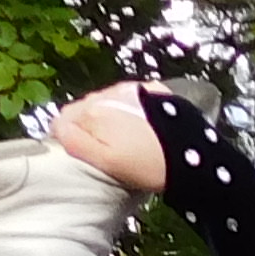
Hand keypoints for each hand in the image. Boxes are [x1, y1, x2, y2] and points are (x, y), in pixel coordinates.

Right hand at [47, 82, 171, 193]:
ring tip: (124, 141)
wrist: (196, 158)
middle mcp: (109, 93)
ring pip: (106, 102)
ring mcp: (132, 89)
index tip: (83, 154)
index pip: (63, 120)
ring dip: (108, 118)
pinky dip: (130, 110)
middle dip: (88, 127)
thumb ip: (76, 142)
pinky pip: (130, 98)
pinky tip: (141, 128)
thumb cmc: (148, 166)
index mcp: (94, 111)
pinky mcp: (154, 91)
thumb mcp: (107, 162)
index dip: (68, 138)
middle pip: (84, 110)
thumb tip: (58, 128)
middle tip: (105, 151)